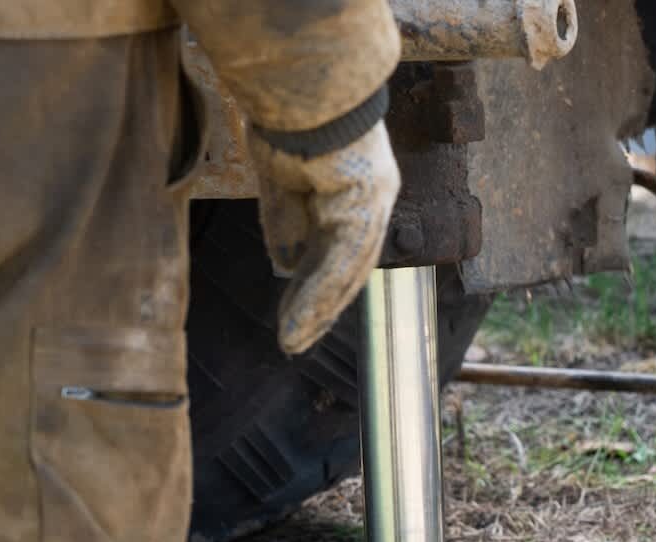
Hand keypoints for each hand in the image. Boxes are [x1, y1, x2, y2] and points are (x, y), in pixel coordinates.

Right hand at [248, 123, 399, 354]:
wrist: (301, 86)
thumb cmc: (290, 118)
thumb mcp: (281, 180)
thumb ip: (287, 223)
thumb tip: (287, 265)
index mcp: (353, 189)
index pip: (338, 249)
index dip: (317, 285)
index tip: (295, 314)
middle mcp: (372, 200)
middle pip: (346, 269)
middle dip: (319, 308)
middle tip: (295, 340)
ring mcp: (374, 203)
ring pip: (346, 273)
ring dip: (317, 310)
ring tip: (293, 340)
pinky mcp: (366, 207)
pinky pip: (343, 263)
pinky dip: (320, 294)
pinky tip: (302, 319)